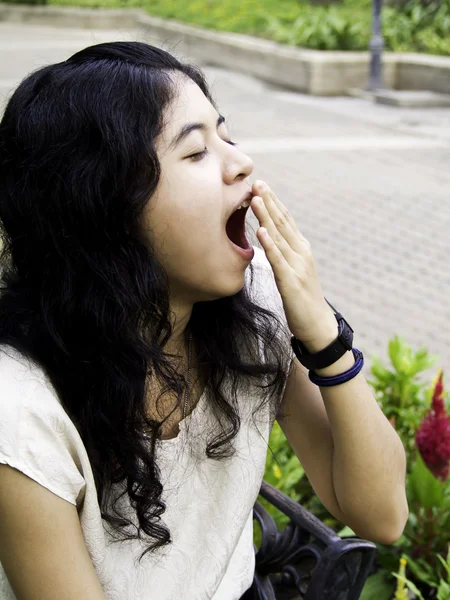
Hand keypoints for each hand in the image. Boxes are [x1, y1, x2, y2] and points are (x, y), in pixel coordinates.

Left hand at [250, 180, 337, 349]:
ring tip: (254, 199)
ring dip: (266, 216)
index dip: (273, 202)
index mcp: (301, 248)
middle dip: (268, 201)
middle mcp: (301, 252)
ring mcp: (297, 266)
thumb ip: (284, 253)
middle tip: (256, 182)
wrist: (318, 324)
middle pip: (283, 222)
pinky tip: (260, 231)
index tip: (260, 185)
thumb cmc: (303, 298)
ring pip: (279, 236)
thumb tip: (270, 237)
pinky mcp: (291, 282)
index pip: (286, 220)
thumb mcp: (294, 270)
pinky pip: (278, 260)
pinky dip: (269, 244)